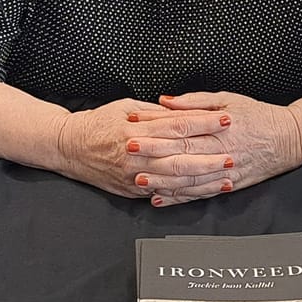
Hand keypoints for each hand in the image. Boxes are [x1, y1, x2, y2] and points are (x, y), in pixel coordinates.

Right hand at [50, 98, 227, 201]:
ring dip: (203, 180)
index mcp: (135, 129)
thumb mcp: (126, 106)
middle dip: (209, 157)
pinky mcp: (132, 191)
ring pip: (174, 180)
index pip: (177, 125)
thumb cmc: (99, 122)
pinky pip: (163, 195)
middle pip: (179, 156)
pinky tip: (203, 192)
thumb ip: (156, 111)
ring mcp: (134, 176)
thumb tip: (184, 109)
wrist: (69, 147)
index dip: (203, 123)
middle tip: (232, 154)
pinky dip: (185, 195)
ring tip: (225, 178)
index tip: (225, 119)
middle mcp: (135, 154)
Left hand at [145, 91, 301, 205]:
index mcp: (220, 126)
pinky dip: (180, 198)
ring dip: (162, 180)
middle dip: (153, 154)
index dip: (155, 128)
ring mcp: (225, 171)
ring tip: (138, 180)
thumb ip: (195, 102)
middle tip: (127, 153)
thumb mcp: (228, 99)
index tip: (133, 126)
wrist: (291, 138)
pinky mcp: (229, 185)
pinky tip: (161, 199)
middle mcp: (222, 150)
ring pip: (189, 178)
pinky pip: (200, 194)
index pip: (182, 128)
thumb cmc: (259, 115)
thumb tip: (165, 101)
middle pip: (181, 153)